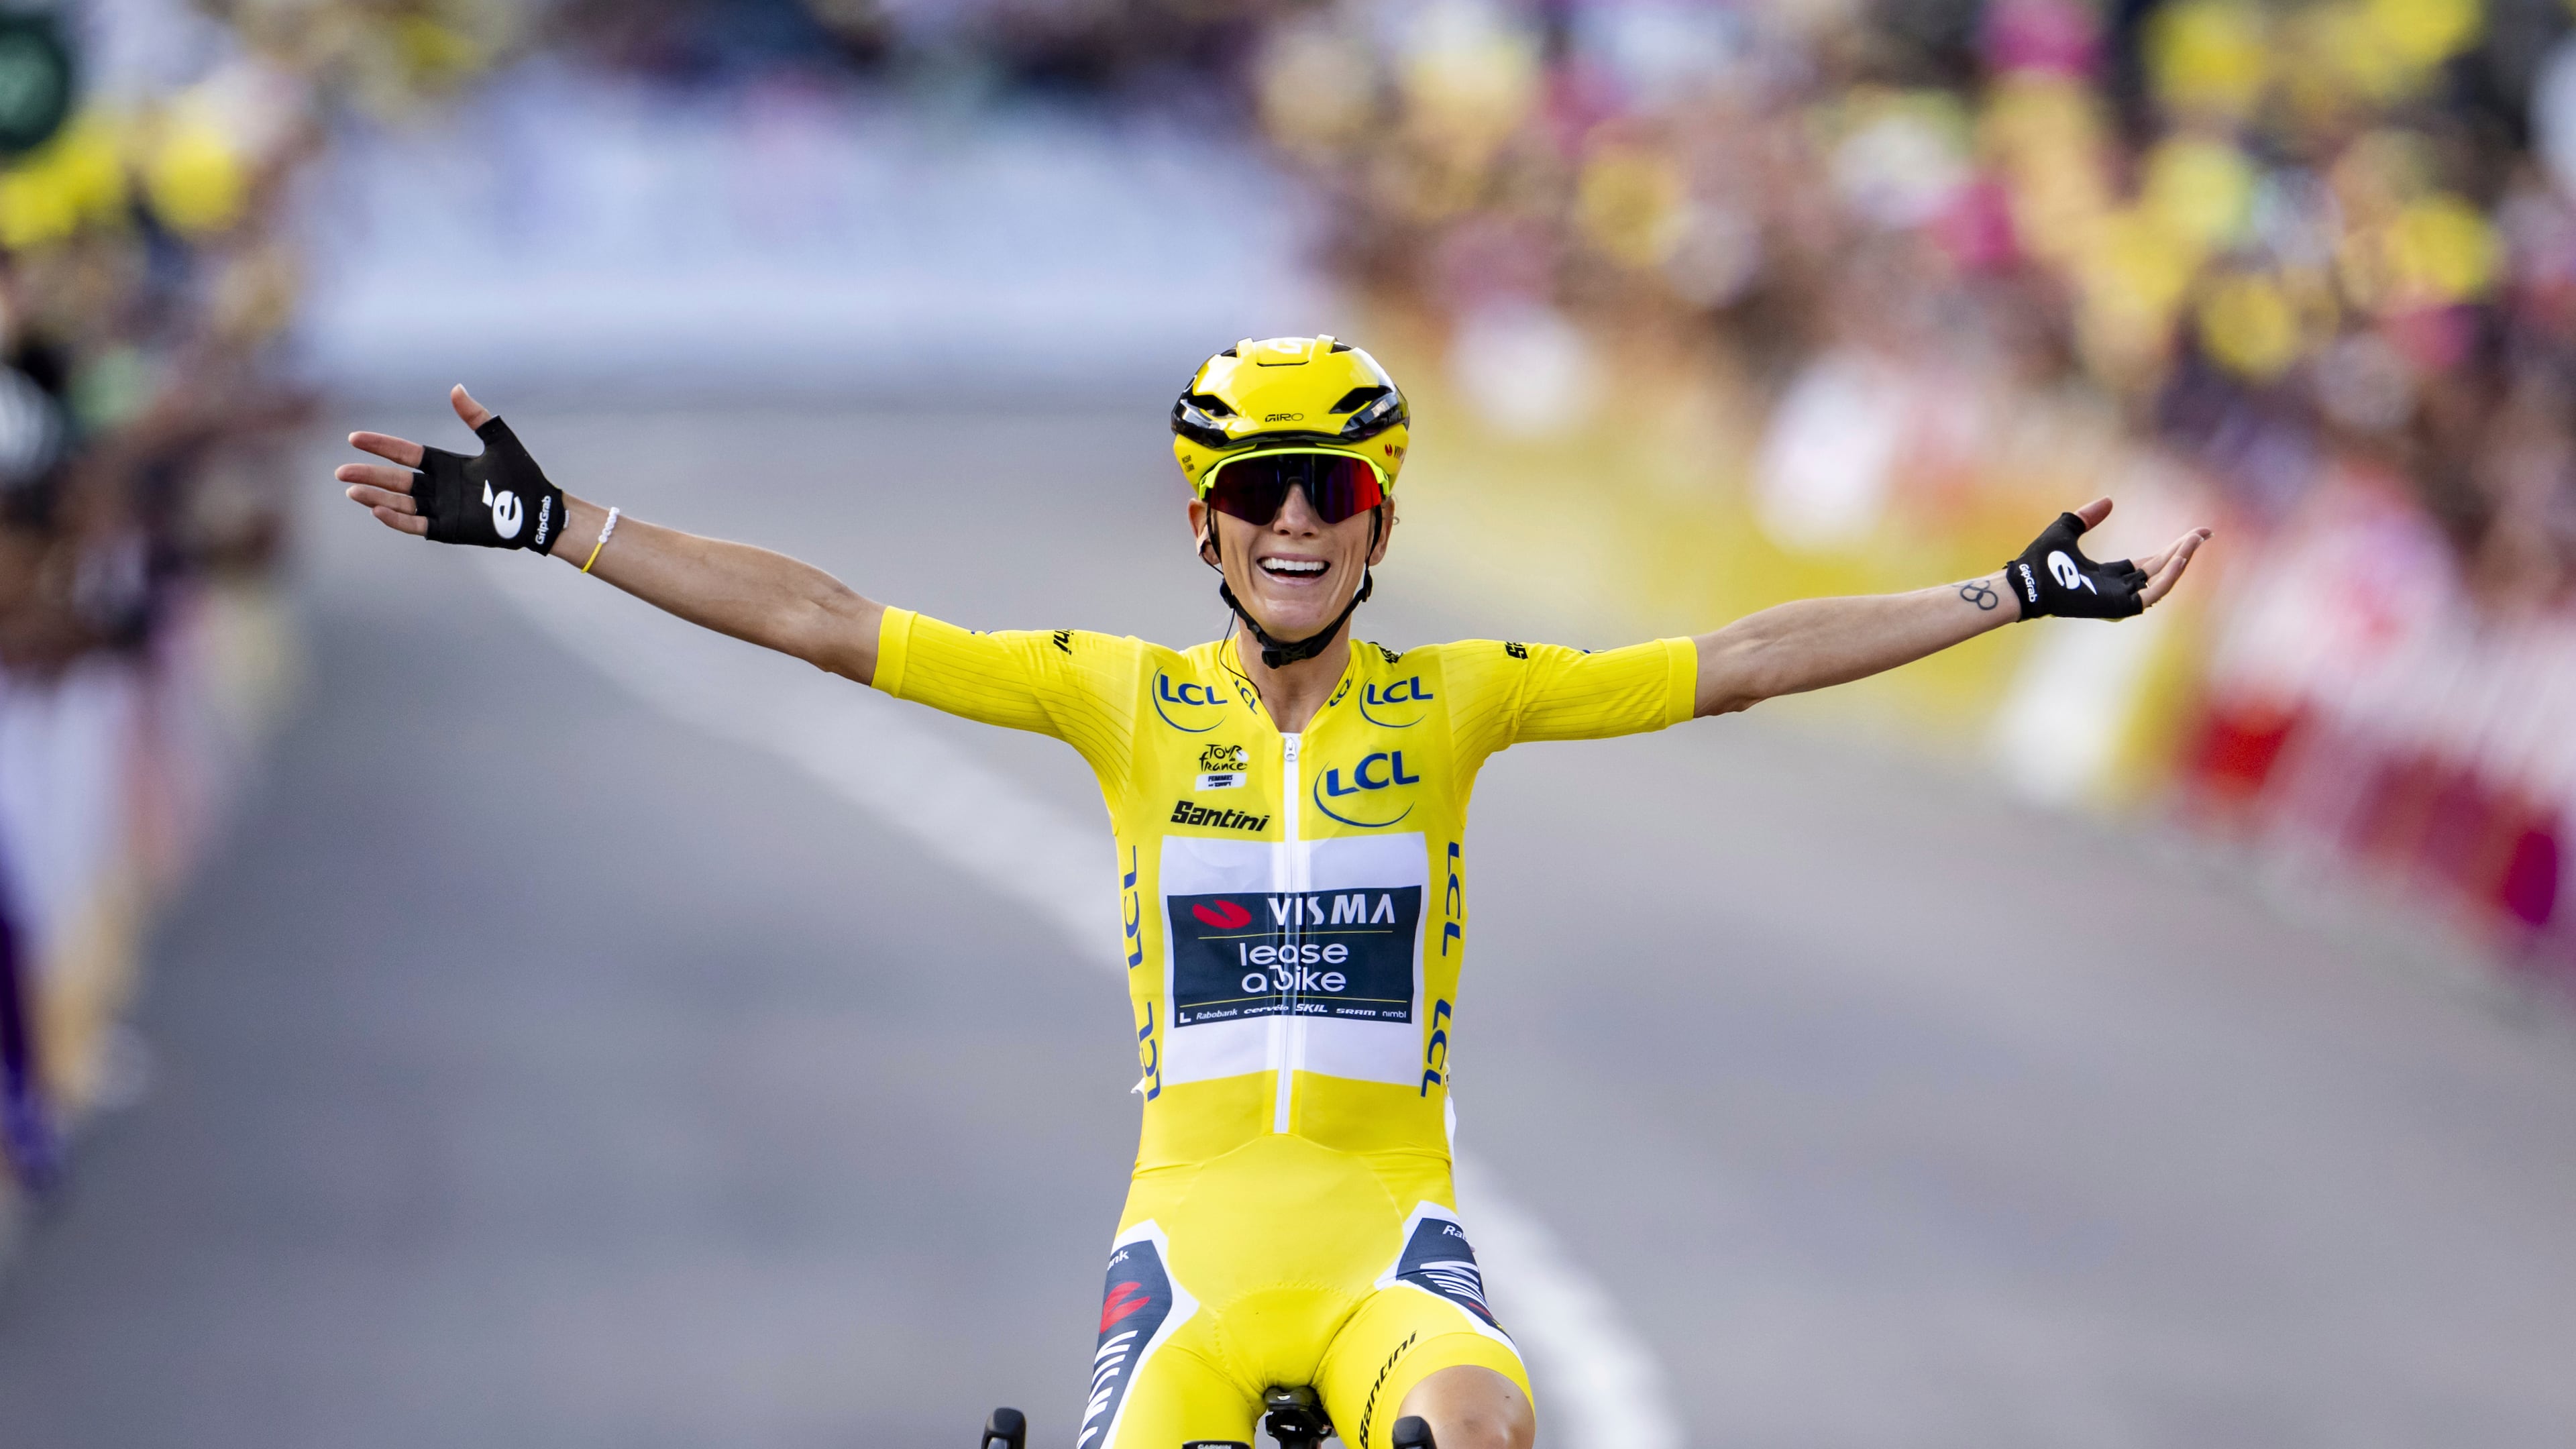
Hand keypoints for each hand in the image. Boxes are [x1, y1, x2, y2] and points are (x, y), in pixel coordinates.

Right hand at [338, 385, 567, 552]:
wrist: (540, 508)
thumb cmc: (523, 474)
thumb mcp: (499, 440)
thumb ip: (476, 417)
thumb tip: (456, 388)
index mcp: (445, 464)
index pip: (405, 453)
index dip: (381, 446)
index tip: (354, 438)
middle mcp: (438, 487)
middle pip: (395, 480)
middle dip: (369, 475)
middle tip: (341, 473)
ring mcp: (441, 509)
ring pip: (400, 503)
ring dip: (376, 497)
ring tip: (352, 491)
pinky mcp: (448, 529)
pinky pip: (417, 525)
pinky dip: (398, 519)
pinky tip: (378, 511)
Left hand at [2006, 497, 2210, 620]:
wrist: (2025, 580)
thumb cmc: (2039, 560)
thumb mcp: (2067, 529)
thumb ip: (2087, 517)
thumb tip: (2109, 501)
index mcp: (2109, 576)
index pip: (2150, 563)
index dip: (2172, 549)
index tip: (2193, 534)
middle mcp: (2117, 589)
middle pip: (2161, 570)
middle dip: (2184, 552)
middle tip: (2205, 533)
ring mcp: (2119, 600)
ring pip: (2162, 581)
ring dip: (2181, 561)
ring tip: (2195, 540)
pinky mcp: (2119, 607)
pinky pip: (2153, 593)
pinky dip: (2169, 576)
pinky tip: (2180, 557)